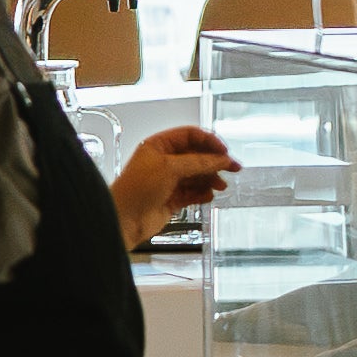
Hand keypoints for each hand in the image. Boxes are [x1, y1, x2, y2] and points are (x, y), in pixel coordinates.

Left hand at [112, 128, 236, 239]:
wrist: (124, 220)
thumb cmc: (134, 190)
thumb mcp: (170, 168)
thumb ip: (198, 162)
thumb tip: (219, 159)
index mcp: (158, 146)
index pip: (190, 136)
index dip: (209, 142)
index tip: (224, 151)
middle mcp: (163, 161)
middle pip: (196, 156)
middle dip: (214, 162)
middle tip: (232, 167)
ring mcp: (168, 180)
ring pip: (197, 175)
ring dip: (210, 179)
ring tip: (220, 185)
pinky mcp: (171, 198)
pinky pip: (193, 192)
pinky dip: (202, 193)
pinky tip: (208, 195)